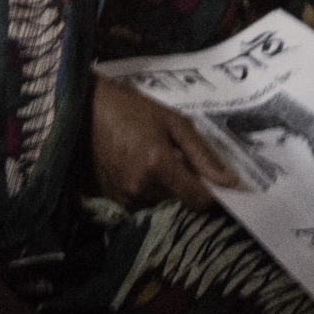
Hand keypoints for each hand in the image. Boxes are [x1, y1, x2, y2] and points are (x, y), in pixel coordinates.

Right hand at [90, 73, 238, 211]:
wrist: (83, 109)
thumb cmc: (130, 108)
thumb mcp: (172, 121)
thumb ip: (202, 154)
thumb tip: (230, 182)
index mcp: (159, 166)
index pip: (198, 201)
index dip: (207, 192)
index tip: (205, 177)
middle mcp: (141, 189)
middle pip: (179, 203)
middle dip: (183, 185)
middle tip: (174, 159)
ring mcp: (124, 197)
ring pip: (161, 205)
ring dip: (164, 189)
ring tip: (152, 160)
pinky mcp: (112, 201)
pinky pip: (142, 203)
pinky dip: (146, 190)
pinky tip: (137, 167)